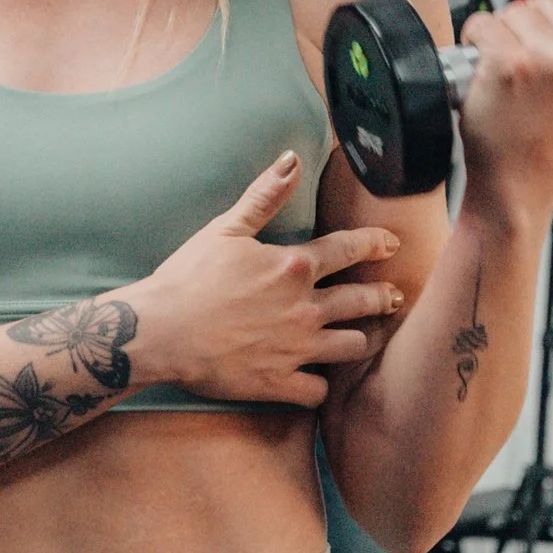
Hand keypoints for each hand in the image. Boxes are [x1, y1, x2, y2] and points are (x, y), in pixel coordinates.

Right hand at [132, 155, 405, 405]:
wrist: (158, 330)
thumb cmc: (188, 276)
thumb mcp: (226, 228)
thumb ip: (264, 195)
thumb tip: (291, 160)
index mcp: (294, 266)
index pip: (350, 248)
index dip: (376, 244)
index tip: (391, 245)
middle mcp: (305, 308)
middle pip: (363, 301)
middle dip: (384, 297)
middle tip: (393, 297)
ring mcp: (296, 348)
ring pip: (352, 347)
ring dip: (360, 340)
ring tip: (362, 337)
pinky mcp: (279, 382)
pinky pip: (318, 392)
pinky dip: (319, 387)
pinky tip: (317, 380)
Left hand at [457, 0, 552, 209]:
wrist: (519, 178)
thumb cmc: (548, 135)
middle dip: (531, 25)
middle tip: (528, 66)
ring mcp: (551, 59)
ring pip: (515, 10)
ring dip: (503, 34)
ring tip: (510, 72)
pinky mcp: (510, 63)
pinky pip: (483, 24)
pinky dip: (475, 41)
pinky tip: (487, 71)